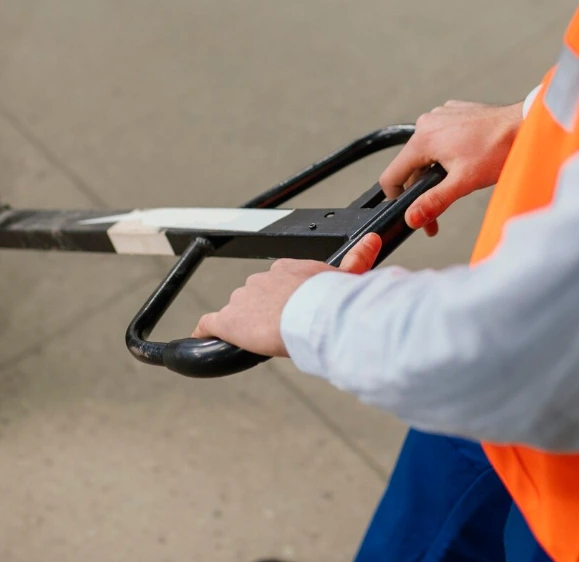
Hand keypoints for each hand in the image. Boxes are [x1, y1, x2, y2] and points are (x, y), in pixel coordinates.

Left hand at [191, 233, 383, 356]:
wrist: (312, 314)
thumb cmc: (331, 300)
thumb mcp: (348, 277)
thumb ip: (358, 260)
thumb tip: (375, 240)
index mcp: (287, 268)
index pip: (281, 281)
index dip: (286, 297)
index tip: (294, 308)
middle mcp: (262, 279)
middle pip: (258, 295)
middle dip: (266, 310)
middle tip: (281, 327)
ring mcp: (243, 299)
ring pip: (240, 310)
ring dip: (248, 323)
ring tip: (263, 339)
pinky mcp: (229, 320)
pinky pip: (210, 324)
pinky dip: (206, 331)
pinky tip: (203, 338)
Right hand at [381, 100, 523, 235]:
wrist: (524, 125)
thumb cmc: (498, 149)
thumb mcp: (464, 182)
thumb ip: (434, 201)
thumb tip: (412, 218)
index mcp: (423, 139)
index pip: (392, 175)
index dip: (397, 198)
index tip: (410, 211)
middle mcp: (427, 123)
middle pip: (410, 165)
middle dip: (422, 189)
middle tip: (438, 212)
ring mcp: (440, 115)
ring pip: (426, 151)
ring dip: (436, 171)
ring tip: (458, 183)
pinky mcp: (454, 112)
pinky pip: (441, 137)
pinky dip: (447, 153)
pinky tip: (466, 162)